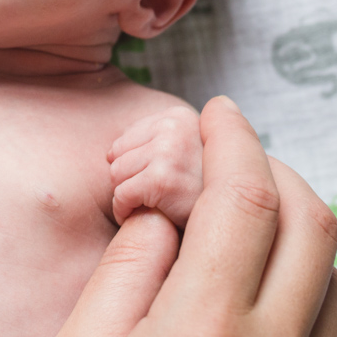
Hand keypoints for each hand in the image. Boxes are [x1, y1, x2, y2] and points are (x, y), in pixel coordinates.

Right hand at [34, 96, 336, 336]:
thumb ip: (122, 275)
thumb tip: (160, 218)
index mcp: (204, 333)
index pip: (245, 199)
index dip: (233, 140)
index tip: (216, 114)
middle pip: (311, 223)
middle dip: (274, 169)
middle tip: (230, 158)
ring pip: (332, 275)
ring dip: (291, 231)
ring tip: (237, 231)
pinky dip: (312, 295)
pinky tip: (266, 302)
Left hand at [109, 105, 202, 226]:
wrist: (228, 220)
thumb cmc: (201, 189)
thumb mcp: (185, 152)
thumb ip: (153, 143)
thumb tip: (107, 153)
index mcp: (179, 116)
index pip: (126, 138)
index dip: (133, 164)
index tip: (153, 181)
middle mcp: (175, 127)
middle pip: (117, 154)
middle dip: (127, 178)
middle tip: (151, 196)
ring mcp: (169, 152)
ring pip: (116, 174)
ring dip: (126, 195)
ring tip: (149, 205)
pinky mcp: (161, 179)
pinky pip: (121, 195)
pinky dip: (123, 211)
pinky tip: (139, 217)